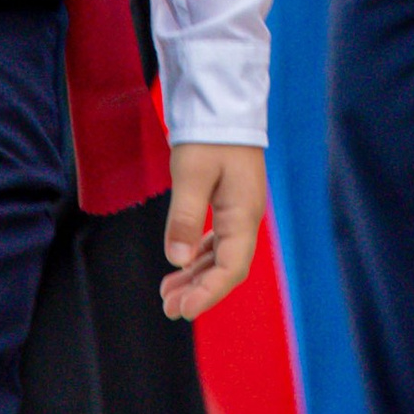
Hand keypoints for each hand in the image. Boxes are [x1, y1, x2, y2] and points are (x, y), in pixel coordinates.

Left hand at [159, 139, 266, 321]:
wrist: (223, 103)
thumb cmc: (210, 135)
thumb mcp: (192, 174)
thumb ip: (184, 217)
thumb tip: (176, 259)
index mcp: (244, 215)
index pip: (231, 268)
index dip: (208, 293)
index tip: (184, 310)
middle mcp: (246, 218)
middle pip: (226, 267)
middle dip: (199, 291)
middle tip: (168, 308)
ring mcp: (239, 211)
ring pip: (220, 256)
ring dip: (196, 276)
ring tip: (167, 293)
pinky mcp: (229, 202)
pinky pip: (216, 240)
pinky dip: (198, 257)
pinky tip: (181, 265)